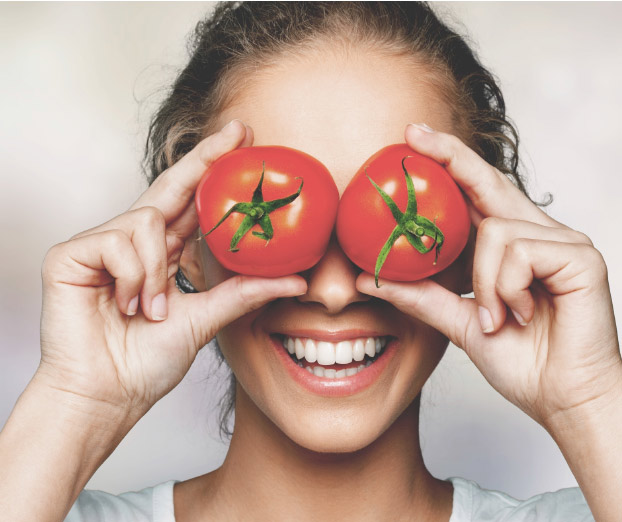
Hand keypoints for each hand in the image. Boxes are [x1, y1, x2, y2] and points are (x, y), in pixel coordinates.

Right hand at [38, 120, 305, 419]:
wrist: (106, 395)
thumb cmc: (146, 362)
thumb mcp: (206, 320)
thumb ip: (244, 294)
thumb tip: (296, 280)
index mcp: (161, 254)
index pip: (189, 202)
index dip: (212, 170)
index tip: (242, 141)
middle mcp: (132, 242)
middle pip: (170, 186)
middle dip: (203, 158)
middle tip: (237, 132)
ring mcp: (100, 245)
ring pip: (147, 221)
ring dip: (155, 271)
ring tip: (150, 310)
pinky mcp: (70, 254)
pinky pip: (117, 242)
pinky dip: (131, 277)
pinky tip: (123, 304)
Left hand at [358, 123, 620, 427]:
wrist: (562, 399)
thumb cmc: (520, 360)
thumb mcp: (459, 321)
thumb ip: (419, 296)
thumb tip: (366, 279)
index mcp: (511, 244)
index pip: (476, 192)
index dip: (447, 161)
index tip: (412, 138)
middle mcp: (537, 233)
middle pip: (488, 181)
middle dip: (449, 156)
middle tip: (412, 135)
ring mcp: (562, 241)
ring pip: (495, 229)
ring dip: (483, 281)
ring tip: (496, 316)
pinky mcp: (580, 256)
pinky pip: (518, 251)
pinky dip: (504, 287)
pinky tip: (517, 314)